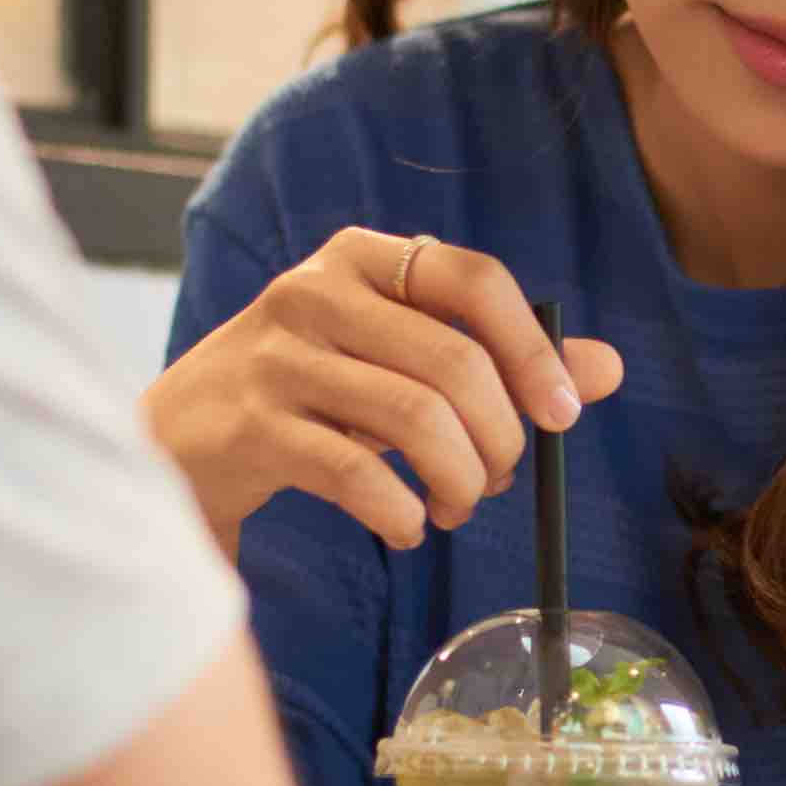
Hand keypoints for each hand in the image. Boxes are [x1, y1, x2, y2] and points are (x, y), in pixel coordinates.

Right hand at [147, 227, 624, 552]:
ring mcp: (276, 356)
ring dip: (458, 481)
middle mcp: (314, 291)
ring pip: (413, 419)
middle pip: (453, 361)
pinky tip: (408, 527)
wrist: (177, 439)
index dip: (533, 348)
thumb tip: (608, 368)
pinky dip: (402, 512)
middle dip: (499, 438)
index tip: (566, 413)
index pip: (473, 280)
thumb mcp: (398, 361)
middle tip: (498, 482)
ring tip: (458, 508)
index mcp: (363, 259)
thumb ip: (500, 360)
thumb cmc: (308, 394)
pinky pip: (356, 474)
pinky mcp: (250, 425)